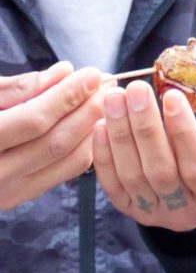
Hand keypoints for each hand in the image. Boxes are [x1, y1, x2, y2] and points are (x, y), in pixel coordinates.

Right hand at [0, 63, 103, 209]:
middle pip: (55, 143)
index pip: (33, 121)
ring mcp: (4, 192)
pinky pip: (61, 174)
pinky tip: (92, 126)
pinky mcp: (14, 199)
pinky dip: (84, 148)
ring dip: (92, 129)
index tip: (91, 73)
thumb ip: (16, 88)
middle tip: (108, 86)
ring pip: (64, 162)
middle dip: (87, 111)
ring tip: (106, 102)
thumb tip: (62, 73)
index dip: (67, 96)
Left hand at [91, 82, 195, 230]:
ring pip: (132, 175)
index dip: (183, 133)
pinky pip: (112, 185)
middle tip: (136, 90)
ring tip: (115, 98)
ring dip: (120, 135)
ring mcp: (154, 213)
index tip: (173, 96)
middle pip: (159, 171)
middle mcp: (184, 212)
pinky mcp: (131, 210)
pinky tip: (100, 125)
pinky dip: (104, 155)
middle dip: (145, 128)